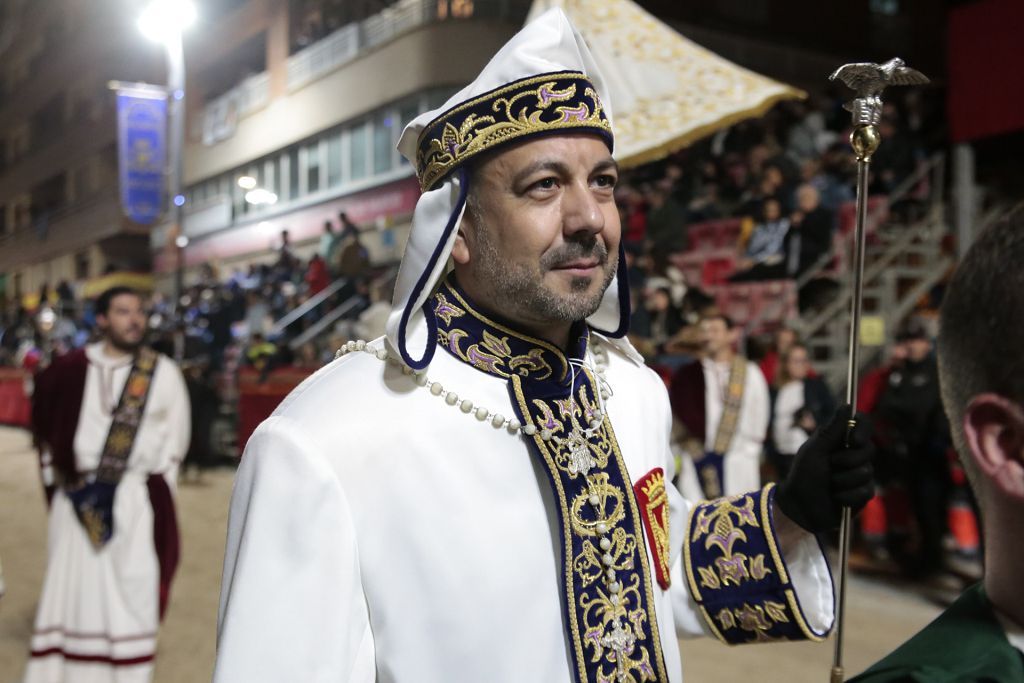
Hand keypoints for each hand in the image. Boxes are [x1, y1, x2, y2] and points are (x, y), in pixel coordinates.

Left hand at [775, 405, 874, 532]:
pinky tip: (836, 498)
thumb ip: (832, 430)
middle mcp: (853, 455)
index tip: (855, 440)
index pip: (862, 425)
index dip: (864, 429)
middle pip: (869, 449)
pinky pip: (865, 491)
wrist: (800, 508)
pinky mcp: (863, 494)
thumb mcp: (814, 451)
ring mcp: (860, 475)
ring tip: (829, 485)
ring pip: (866, 472)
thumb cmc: (803, 476)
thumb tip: (847, 405)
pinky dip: (846, 496)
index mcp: (840, 440)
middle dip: (848, 460)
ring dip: (843, 480)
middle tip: (831, 465)